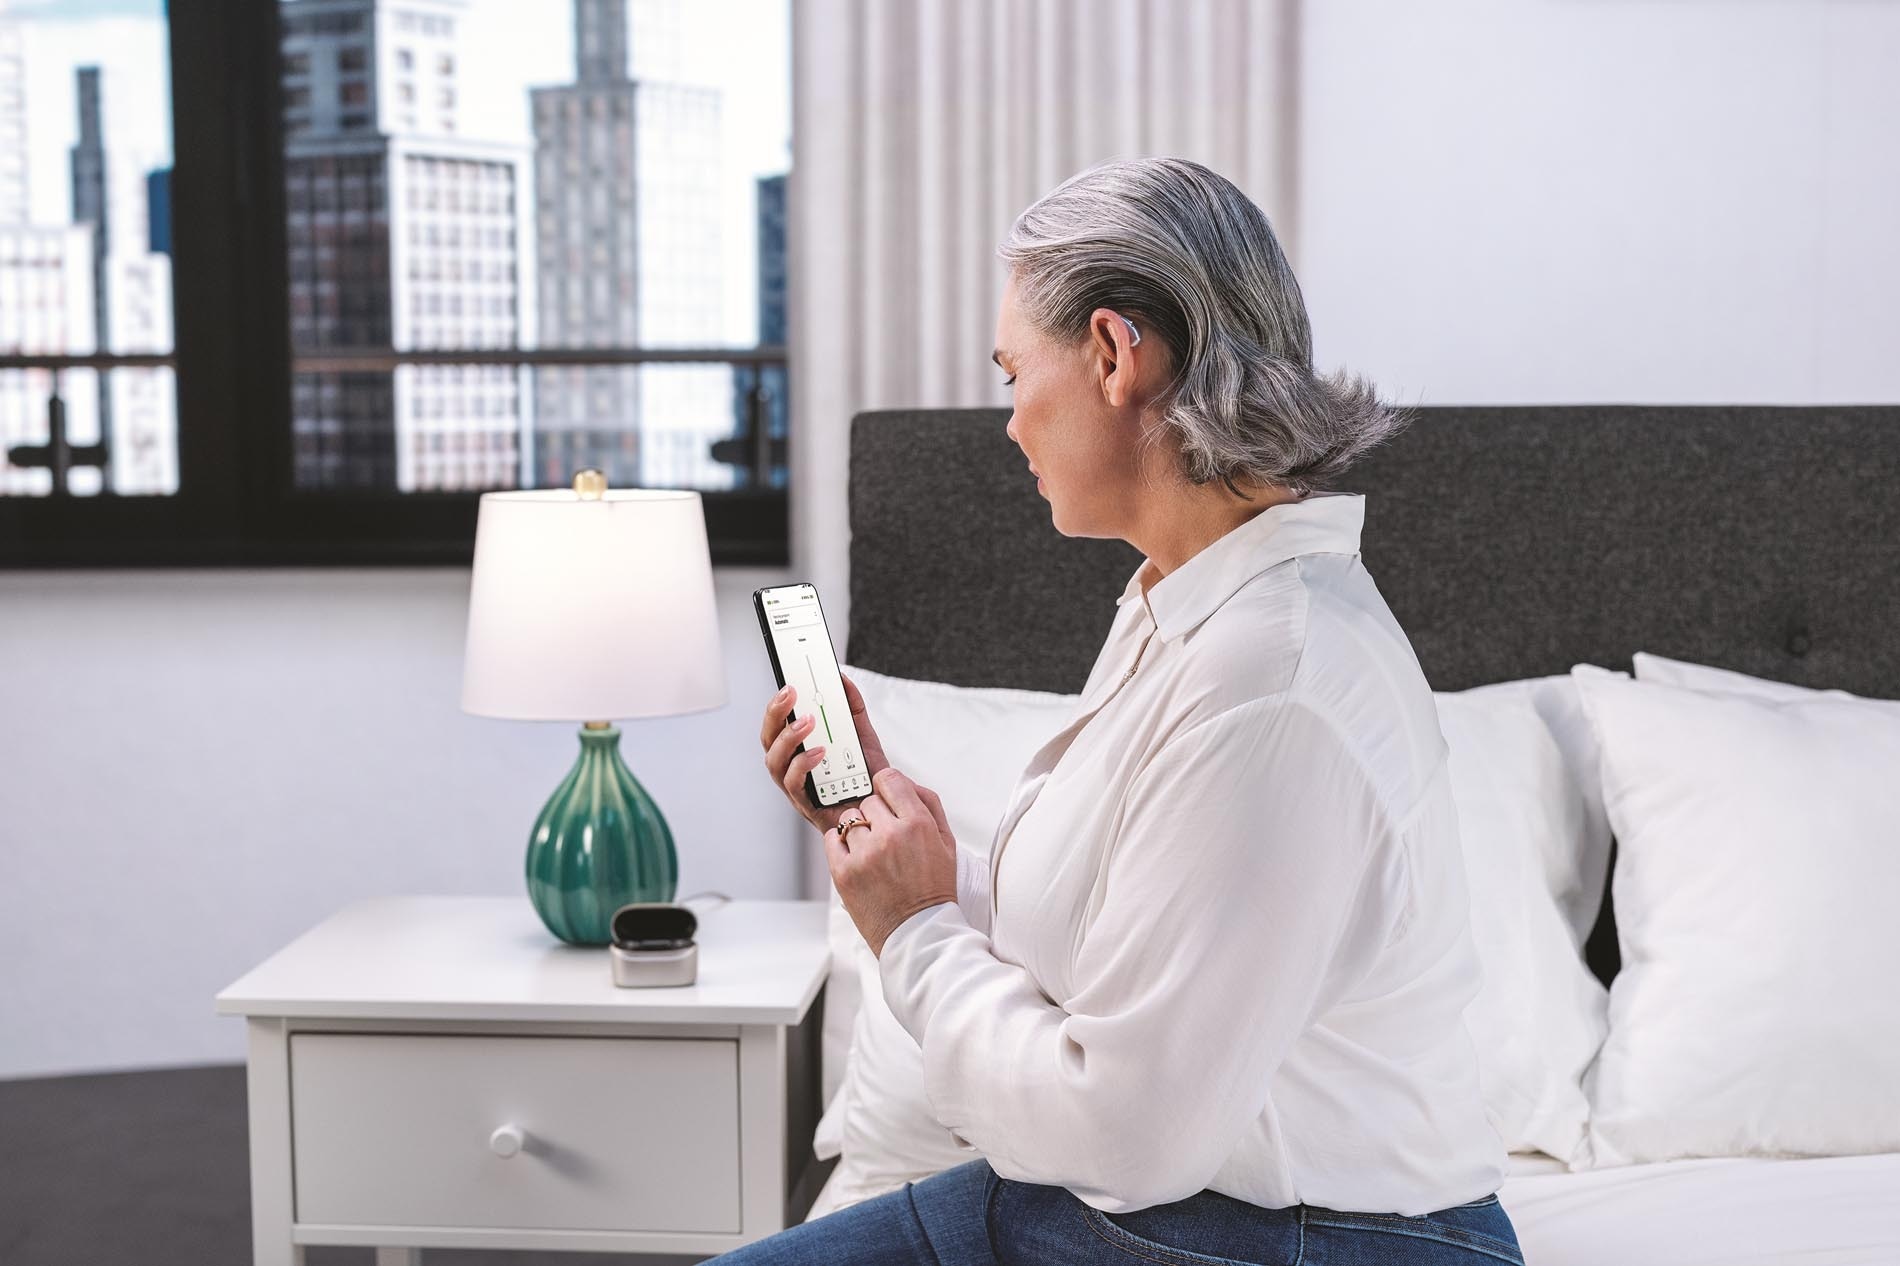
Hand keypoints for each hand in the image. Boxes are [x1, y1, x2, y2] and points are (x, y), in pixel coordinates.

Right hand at [759, 672, 891, 835]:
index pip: (776, 724)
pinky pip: (794, 785)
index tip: (788, 683)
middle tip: (792, 694)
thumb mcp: (862, 734)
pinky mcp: (807, 805)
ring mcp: (797, 787)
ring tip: (808, 722)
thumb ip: (852, 707)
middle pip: (768, 739)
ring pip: (774, 762)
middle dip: (775, 713)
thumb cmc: (866, 775)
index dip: (776, 704)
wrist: (885, 806)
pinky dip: (803, 765)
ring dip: (788, 738)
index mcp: (799, 749)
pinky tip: (820, 752)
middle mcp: (791, 767)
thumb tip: (843, 680)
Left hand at [825, 767, 957, 957]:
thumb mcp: (946, 842)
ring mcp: (864, 854)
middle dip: (876, 816)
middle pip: (868, 801)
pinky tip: (857, 859)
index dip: (888, 789)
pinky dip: (841, 845)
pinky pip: (831, 838)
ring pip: (849, 819)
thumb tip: (904, 782)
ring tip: (873, 854)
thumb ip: (928, 804)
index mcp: (917, 824)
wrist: (918, 932)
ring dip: (858, 832)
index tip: (889, 802)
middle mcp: (889, 835)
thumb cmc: (934, 888)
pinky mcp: (843, 872)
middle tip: (887, 840)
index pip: (889, 779)